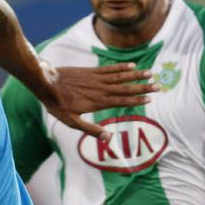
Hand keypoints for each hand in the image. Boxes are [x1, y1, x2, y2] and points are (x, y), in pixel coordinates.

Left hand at [43, 63, 158, 139]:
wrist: (47, 83)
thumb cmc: (58, 105)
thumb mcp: (72, 122)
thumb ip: (91, 130)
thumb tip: (108, 138)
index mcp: (98, 102)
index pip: (122, 101)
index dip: (137, 99)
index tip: (150, 99)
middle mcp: (101, 90)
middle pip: (126, 88)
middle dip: (142, 88)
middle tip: (158, 86)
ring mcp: (97, 79)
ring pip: (121, 77)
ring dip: (136, 76)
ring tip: (150, 74)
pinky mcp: (91, 71)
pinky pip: (110, 68)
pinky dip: (122, 67)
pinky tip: (132, 66)